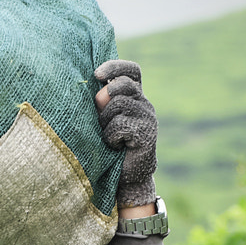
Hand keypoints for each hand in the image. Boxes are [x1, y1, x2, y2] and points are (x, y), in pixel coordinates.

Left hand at [94, 59, 156, 210]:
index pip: (132, 71)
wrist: (126, 178)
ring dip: (105, 122)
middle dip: (105, 98)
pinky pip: (120, 124)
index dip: (116, 67)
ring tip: (108, 137)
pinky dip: (110, 136)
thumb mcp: (101, 120)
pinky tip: (115, 146)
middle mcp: (144, 103)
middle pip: (123, 85)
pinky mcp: (147, 133)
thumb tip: (99, 93)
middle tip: (100, 117)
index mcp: (134, 96)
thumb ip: (101, 103)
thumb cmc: (108, 147)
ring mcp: (148, 117)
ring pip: (119, 105)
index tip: (97, 74)